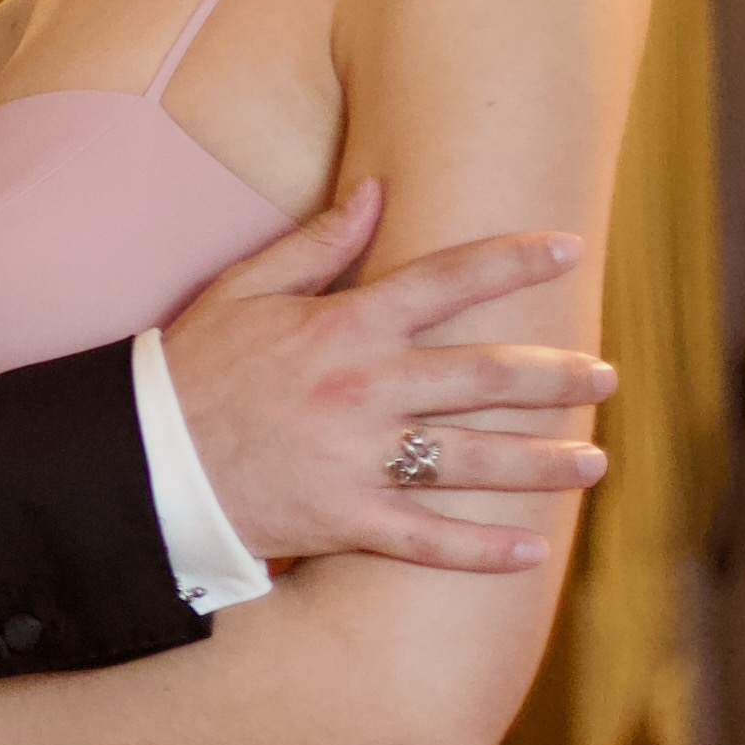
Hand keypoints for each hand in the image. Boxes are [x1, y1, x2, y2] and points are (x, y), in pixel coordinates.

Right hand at [153, 182, 614, 574]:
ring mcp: (358, 460)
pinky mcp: (344, 520)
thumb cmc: (187, 371)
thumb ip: (315, 244)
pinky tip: (532, 552)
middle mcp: (365, 391)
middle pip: (485, 377)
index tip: (569, 249)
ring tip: (593, 463)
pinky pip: (427, 540)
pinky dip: (482, 551)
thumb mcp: (241, 290)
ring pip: (474, 461)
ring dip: (544, 464)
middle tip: (606, 376)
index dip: (513, 261)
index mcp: (344, 327)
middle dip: (556, 376)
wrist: (139, 463)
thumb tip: (376, 191)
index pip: (446, 281)